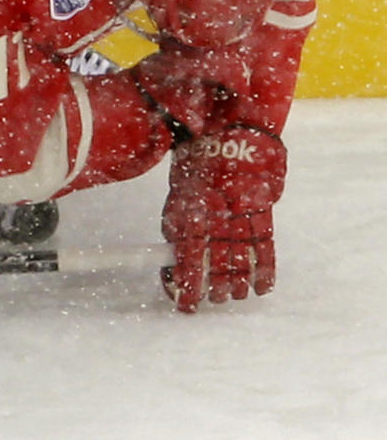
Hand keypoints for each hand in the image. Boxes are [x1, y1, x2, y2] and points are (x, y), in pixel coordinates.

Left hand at [160, 126, 286, 311]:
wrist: (228, 133)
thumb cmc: (197, 168)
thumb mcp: (177, 197)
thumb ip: (176, 229)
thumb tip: (173, 262)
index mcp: (191, 212)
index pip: (189, 259)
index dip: (188, 286)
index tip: (187, 306)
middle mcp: (217, 217)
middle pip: (219, 265)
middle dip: (216, 288)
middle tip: (214, 299)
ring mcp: (242, 214)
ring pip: (242, 260)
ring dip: (238, 285)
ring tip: (234, 296)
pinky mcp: (263, 210)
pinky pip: (265, 247)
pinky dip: (265, 271)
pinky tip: (262, 288)